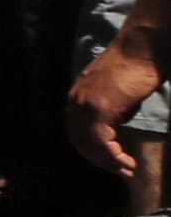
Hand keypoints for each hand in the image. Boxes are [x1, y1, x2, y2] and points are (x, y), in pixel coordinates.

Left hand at [70, 34, 162, 176]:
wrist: (140, 47)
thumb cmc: (136, 66)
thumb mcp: (117, 92)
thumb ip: (111, 108)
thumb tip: (115, 125)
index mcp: (77, 97)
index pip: (77, 131)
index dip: (92, 149)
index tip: (110, 159)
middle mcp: (75, 102)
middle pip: (78, 140)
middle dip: (98, 159)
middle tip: (119, 169)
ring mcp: (85, 105)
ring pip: (88, 144)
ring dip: (107, 161)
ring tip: (126, 169)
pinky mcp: (99, 109)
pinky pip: (100, 141)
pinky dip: (112, 155)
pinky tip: (127, 162)